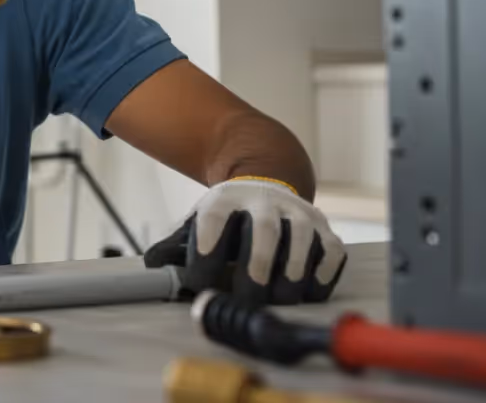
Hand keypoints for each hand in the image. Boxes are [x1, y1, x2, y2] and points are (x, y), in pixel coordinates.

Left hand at [143, 178, 346, 304]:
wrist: (266, 185)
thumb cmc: (227, 219)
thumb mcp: (198, 222)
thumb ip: (175, 246)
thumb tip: (154, 269)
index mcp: (224, 199)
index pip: (213, 218)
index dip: (206, 247)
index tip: (199, 281)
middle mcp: (264, 201)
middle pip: (263, 230)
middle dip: (256, 265)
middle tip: (247, 298)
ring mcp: (298, 213)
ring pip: (301, 238)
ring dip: (291, 272)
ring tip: (280, 299)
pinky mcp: (325, 229)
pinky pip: (331, 251)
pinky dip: (323, 274)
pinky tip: (309, 291)